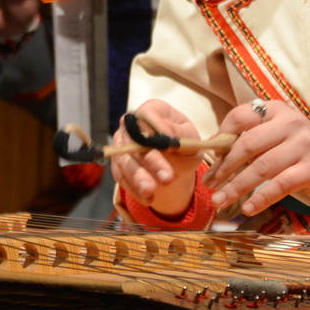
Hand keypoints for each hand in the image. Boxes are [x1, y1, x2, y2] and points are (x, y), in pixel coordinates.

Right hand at [110, 99, 204, 216]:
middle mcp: (132, 124)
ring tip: (151, 192)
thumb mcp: (191, 139)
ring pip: (125, 160)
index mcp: (152, 111)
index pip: (148, 114)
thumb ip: (180, 134)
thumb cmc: (185, 145)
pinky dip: (134, 189)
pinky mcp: (118, 163)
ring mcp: (121, 144)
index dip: (156, 129)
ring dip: (138, 178)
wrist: (177, 164)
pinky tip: (148, 199)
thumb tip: (165, 133)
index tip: (170, 145)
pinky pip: (121, 176)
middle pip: (135, 141)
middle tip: (166, 178)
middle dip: (150, 162)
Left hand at [206, 99, 309, 217]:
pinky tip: (248, 208)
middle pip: (248, 144)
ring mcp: (305, 144)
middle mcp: (291, 122)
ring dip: (236, 187)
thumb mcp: (277, 138)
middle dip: (224, 167)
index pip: (240, 116)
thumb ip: (251, 139)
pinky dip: (261, 198)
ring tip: (220, 200)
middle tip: (210, 184)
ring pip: (261, 167)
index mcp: (277, 110)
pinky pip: (280, 185)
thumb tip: (213, 151)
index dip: (220, 137)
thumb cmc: (300, 155)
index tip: (209, 158)